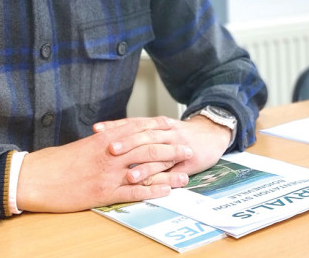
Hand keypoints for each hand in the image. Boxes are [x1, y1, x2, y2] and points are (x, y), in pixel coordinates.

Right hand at [15, 116, 192, 212]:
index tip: (172, 126)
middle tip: (188, 149)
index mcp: (104, 138)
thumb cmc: (55, 162)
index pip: (137, 128)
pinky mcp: (104, 193)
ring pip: (145, 168)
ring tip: (185, 172)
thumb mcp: (82, 146)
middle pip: (148, 146)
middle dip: (170, 148)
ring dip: (168, 170)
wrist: (36, 177)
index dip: (157, 128)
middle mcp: (110, 153)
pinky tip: (165, 191)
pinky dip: (152, 191)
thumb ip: (101, 142)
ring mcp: (108, 173)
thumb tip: (115, 141)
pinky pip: (134, 192)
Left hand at [95, 114, 231, 177]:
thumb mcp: (160, 129)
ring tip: (128, 174)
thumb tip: (109, 136)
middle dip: (127, 142)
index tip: (97, 129)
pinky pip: (172, 169)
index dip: (115, 126)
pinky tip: (152, 184)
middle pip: (144, 136)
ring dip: (143, 164)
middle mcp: (166, 132)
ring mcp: (177, 146)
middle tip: (109, 149)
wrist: (211, 134)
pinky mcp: (186, 161)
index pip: (132, 123)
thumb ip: (139, 133)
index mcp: (156, 124)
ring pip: (158, 153)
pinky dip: (161, 177)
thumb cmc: (179, 135)